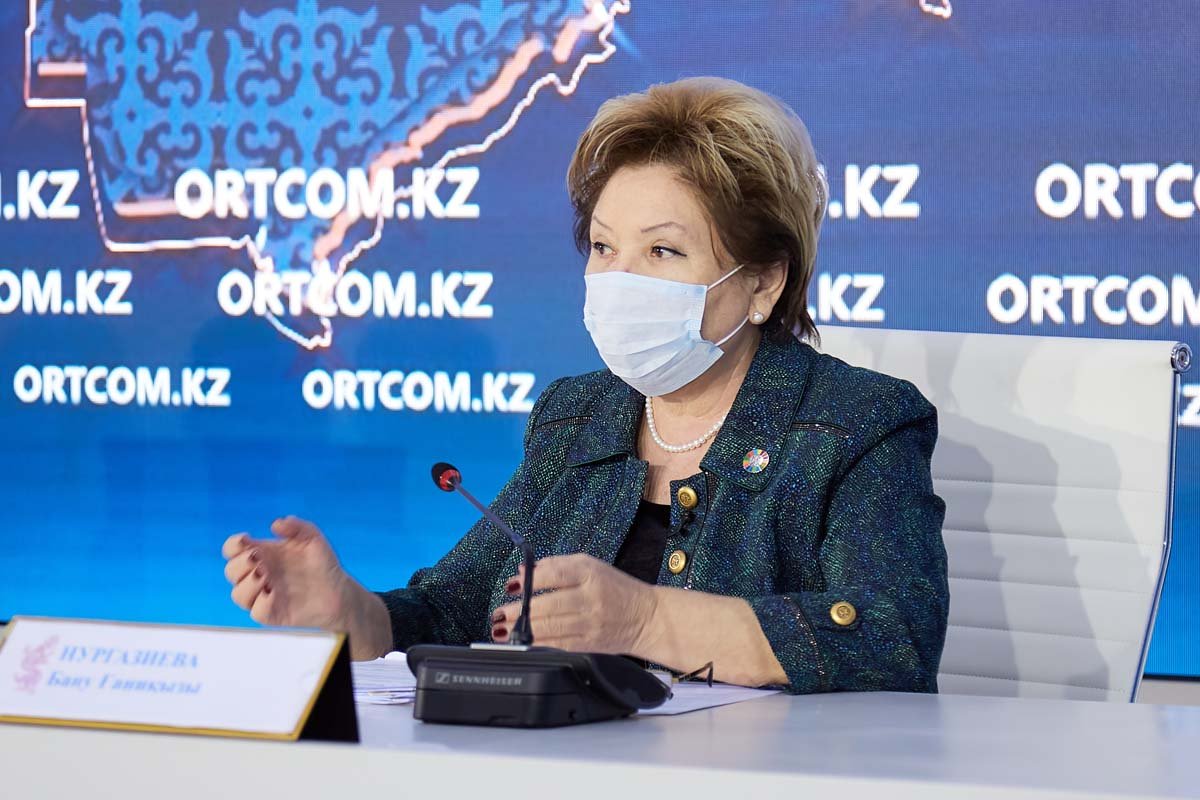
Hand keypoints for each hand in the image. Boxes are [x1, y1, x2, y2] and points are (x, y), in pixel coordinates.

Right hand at [221, 516, 353, 629]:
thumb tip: (276, 525)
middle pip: (231, 571)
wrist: (338, 590)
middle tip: (258, 559)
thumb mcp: (312, 538)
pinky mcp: (272, 614)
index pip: (233, 549)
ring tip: (266, 576)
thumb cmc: (322, 562)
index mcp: (263, 554)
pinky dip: (261, 602)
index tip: (246, 540)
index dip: (233, 545)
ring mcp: (263, 595)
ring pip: (238, 594)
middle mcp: (259, 575)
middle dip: (240, 564)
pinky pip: (257, 612)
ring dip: (248, 583)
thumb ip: (296, 526)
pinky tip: (273, 593)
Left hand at [490, 554, 658, 653]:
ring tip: (503, 629)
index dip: (529, 580)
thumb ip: (558, 566)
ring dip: (522, 630)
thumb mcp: (592, 566)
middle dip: (519, 611)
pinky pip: (558, 645)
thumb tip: (525, 571)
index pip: (554, 574)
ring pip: (550, 627)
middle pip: (548, 604)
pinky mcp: (589, 644)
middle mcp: (590, 598)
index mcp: (591, 574)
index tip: (512, 586)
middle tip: (500, 613)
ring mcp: (590, 623)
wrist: (648, 618)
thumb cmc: (617, 589)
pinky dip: (538, 644)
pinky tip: (523, 642)